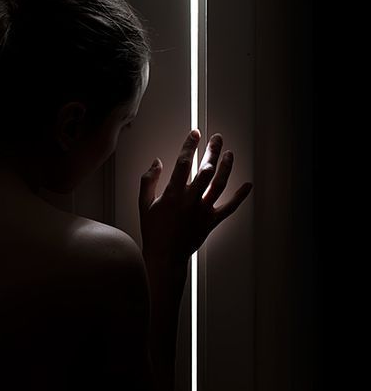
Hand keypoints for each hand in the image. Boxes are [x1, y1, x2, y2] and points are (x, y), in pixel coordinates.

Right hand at [139, 129, 251, 272]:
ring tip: (230, 154)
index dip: (189, 146)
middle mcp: (190, 200)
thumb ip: (149, 180)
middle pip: (205, 170)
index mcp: (173, 194)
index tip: (195, 133)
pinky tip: (248, 185)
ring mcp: (203, 211)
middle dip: (212, 151)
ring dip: (226, 167)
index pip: (183, 163)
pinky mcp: (211, 222)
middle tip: (217, 138)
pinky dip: (240, 196)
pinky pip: (229, 208)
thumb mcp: (144, 203)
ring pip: (219, 185)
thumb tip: (156, 161)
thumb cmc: (154, 231)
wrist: (165, 257)